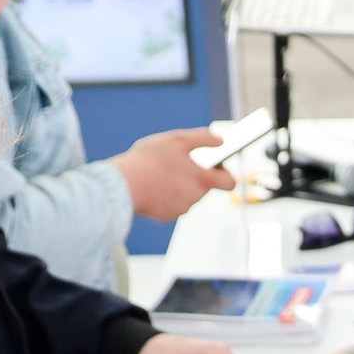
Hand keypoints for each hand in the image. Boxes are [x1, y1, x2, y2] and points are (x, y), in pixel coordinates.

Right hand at [108, 128, 237, 220]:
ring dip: (180, 184)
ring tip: (162, 171)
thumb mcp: (178, 139)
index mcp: (203, 180)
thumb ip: (204, 138)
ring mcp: (180, 209)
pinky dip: (167, 194)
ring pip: (187, 194)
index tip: (215, 164)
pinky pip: (172, 203)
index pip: (230, 182)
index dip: (225, 172)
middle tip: (177, 161)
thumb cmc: (149, 161)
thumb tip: (221, 140)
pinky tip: (154, 183)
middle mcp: (195, 198)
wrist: (123, 185)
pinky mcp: (166, 216)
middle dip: (195, 174)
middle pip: (204, 186)